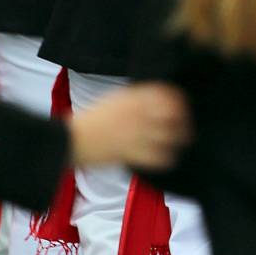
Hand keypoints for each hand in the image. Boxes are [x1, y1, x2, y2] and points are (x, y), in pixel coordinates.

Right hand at [68, 83, 190, 170]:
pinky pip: (158, 157)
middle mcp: (137, 114)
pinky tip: (165, 158)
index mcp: (132, 98)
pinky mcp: (130, 153)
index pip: (166, 95)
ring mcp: (135, 133)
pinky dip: (165, 159)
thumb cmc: (91, 120)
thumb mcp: (115, 100)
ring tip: (178, 144)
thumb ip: (137, 99)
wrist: (70, 140)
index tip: (182, 109)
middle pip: (173, 116)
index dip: (178, 102)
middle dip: (182, 123)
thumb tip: (159, 100)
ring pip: (170, 137)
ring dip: (176, 141)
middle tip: (185, 130)